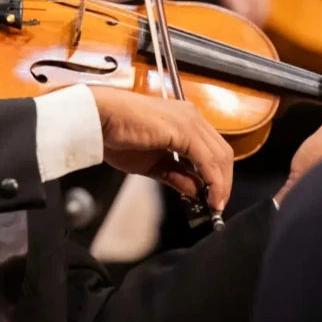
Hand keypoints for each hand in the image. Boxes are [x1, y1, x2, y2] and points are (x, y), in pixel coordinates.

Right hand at [89, 86, 232, 212]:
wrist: (98, 119)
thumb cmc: (116, 135)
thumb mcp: (151, 164)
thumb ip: (175, 175)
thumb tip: (196, 191)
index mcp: (183, 120)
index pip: (212, 150)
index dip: (217, 176)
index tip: (213, 198)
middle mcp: (191, 116)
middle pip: (222, 152)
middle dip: (223, 182)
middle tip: (217, 205)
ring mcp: (189, 120)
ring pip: (220, 156)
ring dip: (221, 184)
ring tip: (214, 205)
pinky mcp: (184, 129)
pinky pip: (208, 159)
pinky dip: (214, 181)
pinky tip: (209, 197)